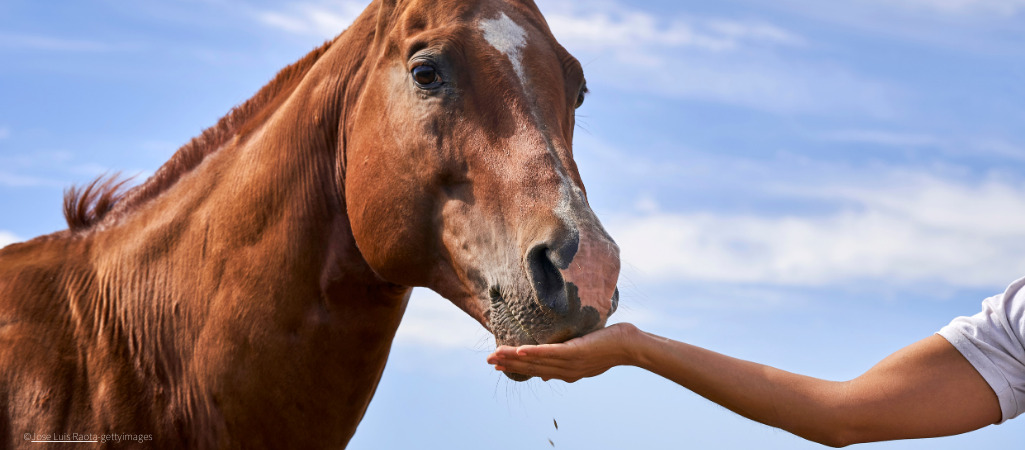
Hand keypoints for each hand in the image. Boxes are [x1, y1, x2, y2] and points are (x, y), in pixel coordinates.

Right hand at [486, 322, 641, 381]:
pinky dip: (535, 352)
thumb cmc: (608, 347)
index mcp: (566, 373)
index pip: (536, 371)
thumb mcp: (583, 357)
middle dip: (509, 364)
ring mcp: (571, 362)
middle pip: (532, 368)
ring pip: (538, 361)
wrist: (630, 347)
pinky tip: (520, 350)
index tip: (499, 366)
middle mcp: (566, 371)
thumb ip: (564, 362)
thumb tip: (544, 374)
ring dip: (515, 357)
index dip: (516, 368)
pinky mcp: (576, 352)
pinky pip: (552, 352)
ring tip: (497, 353)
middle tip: (489, 361)